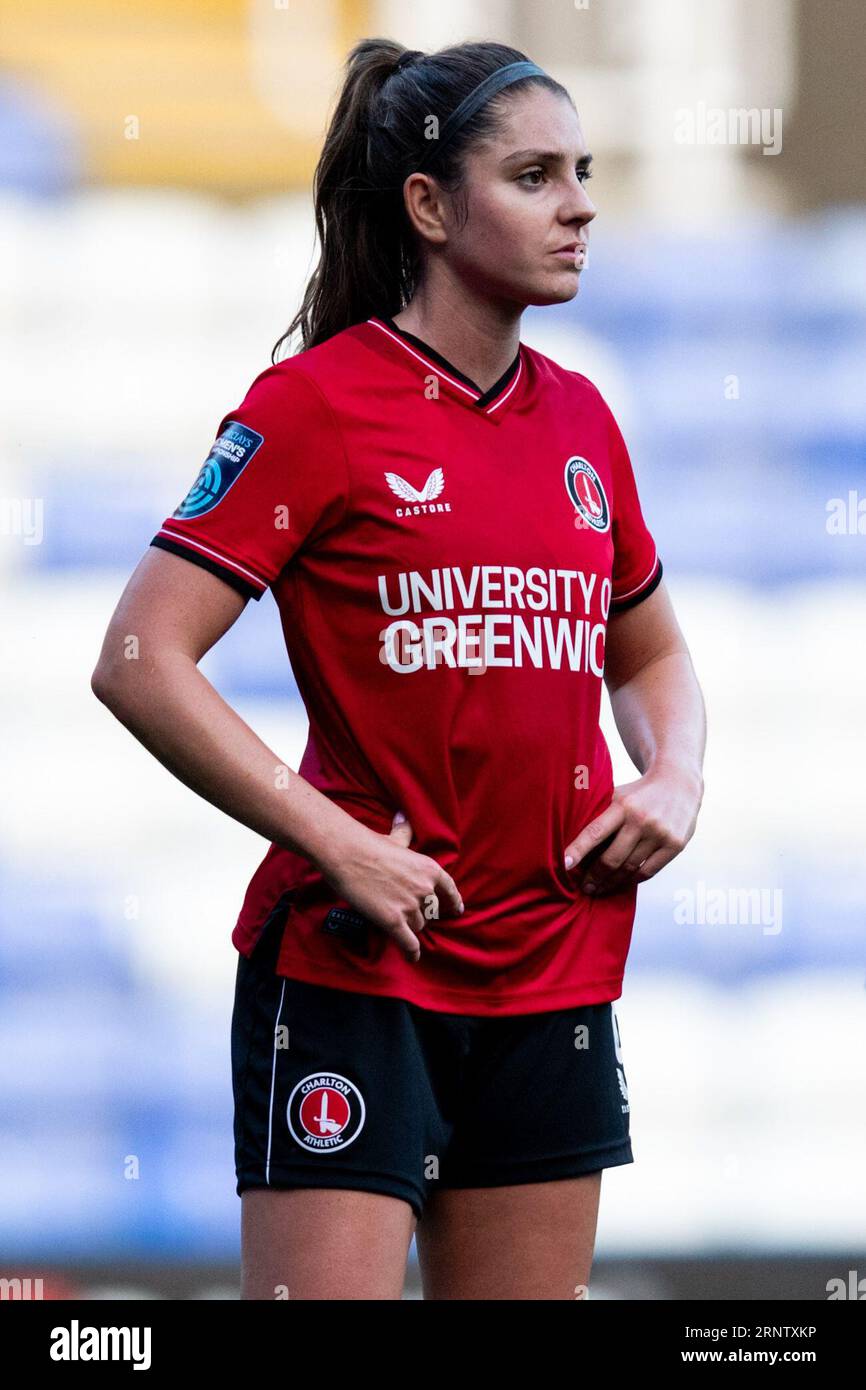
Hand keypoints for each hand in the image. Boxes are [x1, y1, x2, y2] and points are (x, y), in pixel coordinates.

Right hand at [321, 811, 463, 961]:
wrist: (348, 854)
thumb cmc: (369, 844)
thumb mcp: (395, 839)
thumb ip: (404, 833)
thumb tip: (404, 817)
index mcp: (430, 869)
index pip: (449, 890)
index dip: (453, 902)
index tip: (456, 910)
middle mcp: (425, 889)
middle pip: (429, 912)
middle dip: (419, 913)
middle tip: (405, 911)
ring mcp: (410, 906)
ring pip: (417, 926)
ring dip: (408, 927)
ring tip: (395, 922)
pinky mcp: (394, 921)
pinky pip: (409, 943)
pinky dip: (412, 952)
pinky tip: (412, 957)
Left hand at [564, 762, 702, 897]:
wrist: (679, 782)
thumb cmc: (639, 792)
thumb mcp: (618, 795)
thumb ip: (599, 814)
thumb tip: (569, 837)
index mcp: (623, 805)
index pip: (596, 832)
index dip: (579, 850)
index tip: (565, 865)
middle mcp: (641, 820)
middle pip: (613, 858)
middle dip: (595, 876)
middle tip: (584, 887)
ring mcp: (660, 834)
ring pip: (630, 868)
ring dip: (612, 883)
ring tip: (599, 889)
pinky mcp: (675, 845)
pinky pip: (648, 871)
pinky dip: (632, 881)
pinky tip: (621, 884)